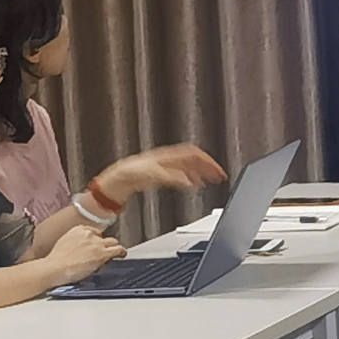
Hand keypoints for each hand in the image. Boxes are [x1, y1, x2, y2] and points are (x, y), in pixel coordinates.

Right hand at [32, 229, 124, 291]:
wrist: (54, 267)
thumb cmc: (56, 260)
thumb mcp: (65, 243)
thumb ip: (76, 243)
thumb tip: (82, 249)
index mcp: (78, 229)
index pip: (94, 232)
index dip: (97, 240)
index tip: (97, 245)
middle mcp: (89, 234)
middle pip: (104, 237)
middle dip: (105, 244)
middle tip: (105, 251)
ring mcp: (97, 243)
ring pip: (113, 242)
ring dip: (114, 248)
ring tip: (116, 254)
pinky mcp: (102, 254)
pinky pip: (118, 250)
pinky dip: (121, 253)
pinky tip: (122, 255)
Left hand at [98, 143, 226, 202]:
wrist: (118, 179)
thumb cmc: (131, 173)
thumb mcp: (154, 176)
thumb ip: (174, 178)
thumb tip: (190, 182)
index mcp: (169, 155)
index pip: (194, 154)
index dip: (208, 162)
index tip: (218, 171)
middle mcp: (169, 158)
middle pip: (194, 159)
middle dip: (208, 167)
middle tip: (219, 176)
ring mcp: (166, 164)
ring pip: (189, 165)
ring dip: (201, 171)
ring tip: (211, 179)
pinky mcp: (162, 172)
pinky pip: (182, 171)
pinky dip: (191, 177)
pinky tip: (194, 183)